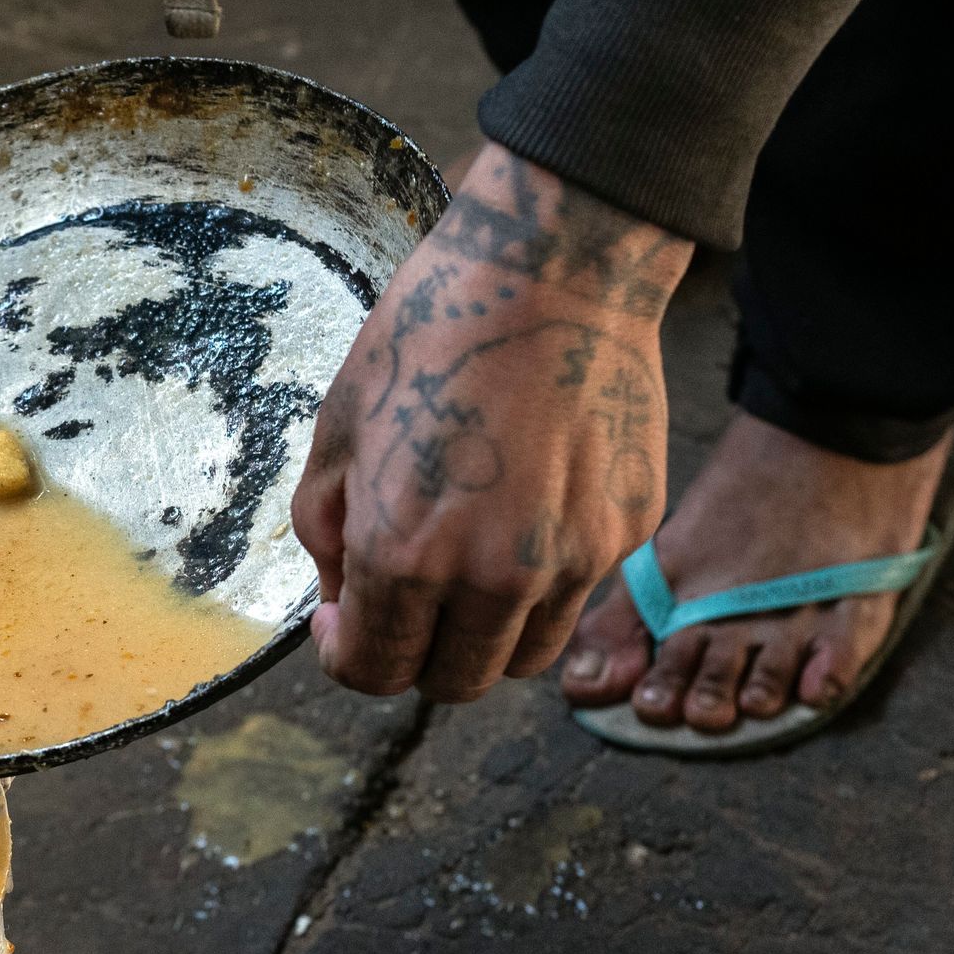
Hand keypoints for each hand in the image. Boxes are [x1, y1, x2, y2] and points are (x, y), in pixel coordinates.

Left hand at [293, 144, 692, 699]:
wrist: (552, 271)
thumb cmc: (431, 336)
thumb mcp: (338, 429)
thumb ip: (327, 531)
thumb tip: (341, 593)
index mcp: (405, 554)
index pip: (375, 674)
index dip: (348, 658)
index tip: (344, 623)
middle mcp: (493, 576)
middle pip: (455, 682)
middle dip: (417, 657)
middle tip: (404, 603)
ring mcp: (572, 561)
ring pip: (524, 656)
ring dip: (485, 634)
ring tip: (466, 567)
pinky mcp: (626, 534)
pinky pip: (577, 595)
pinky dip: (544, 581)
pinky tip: (524, 508)